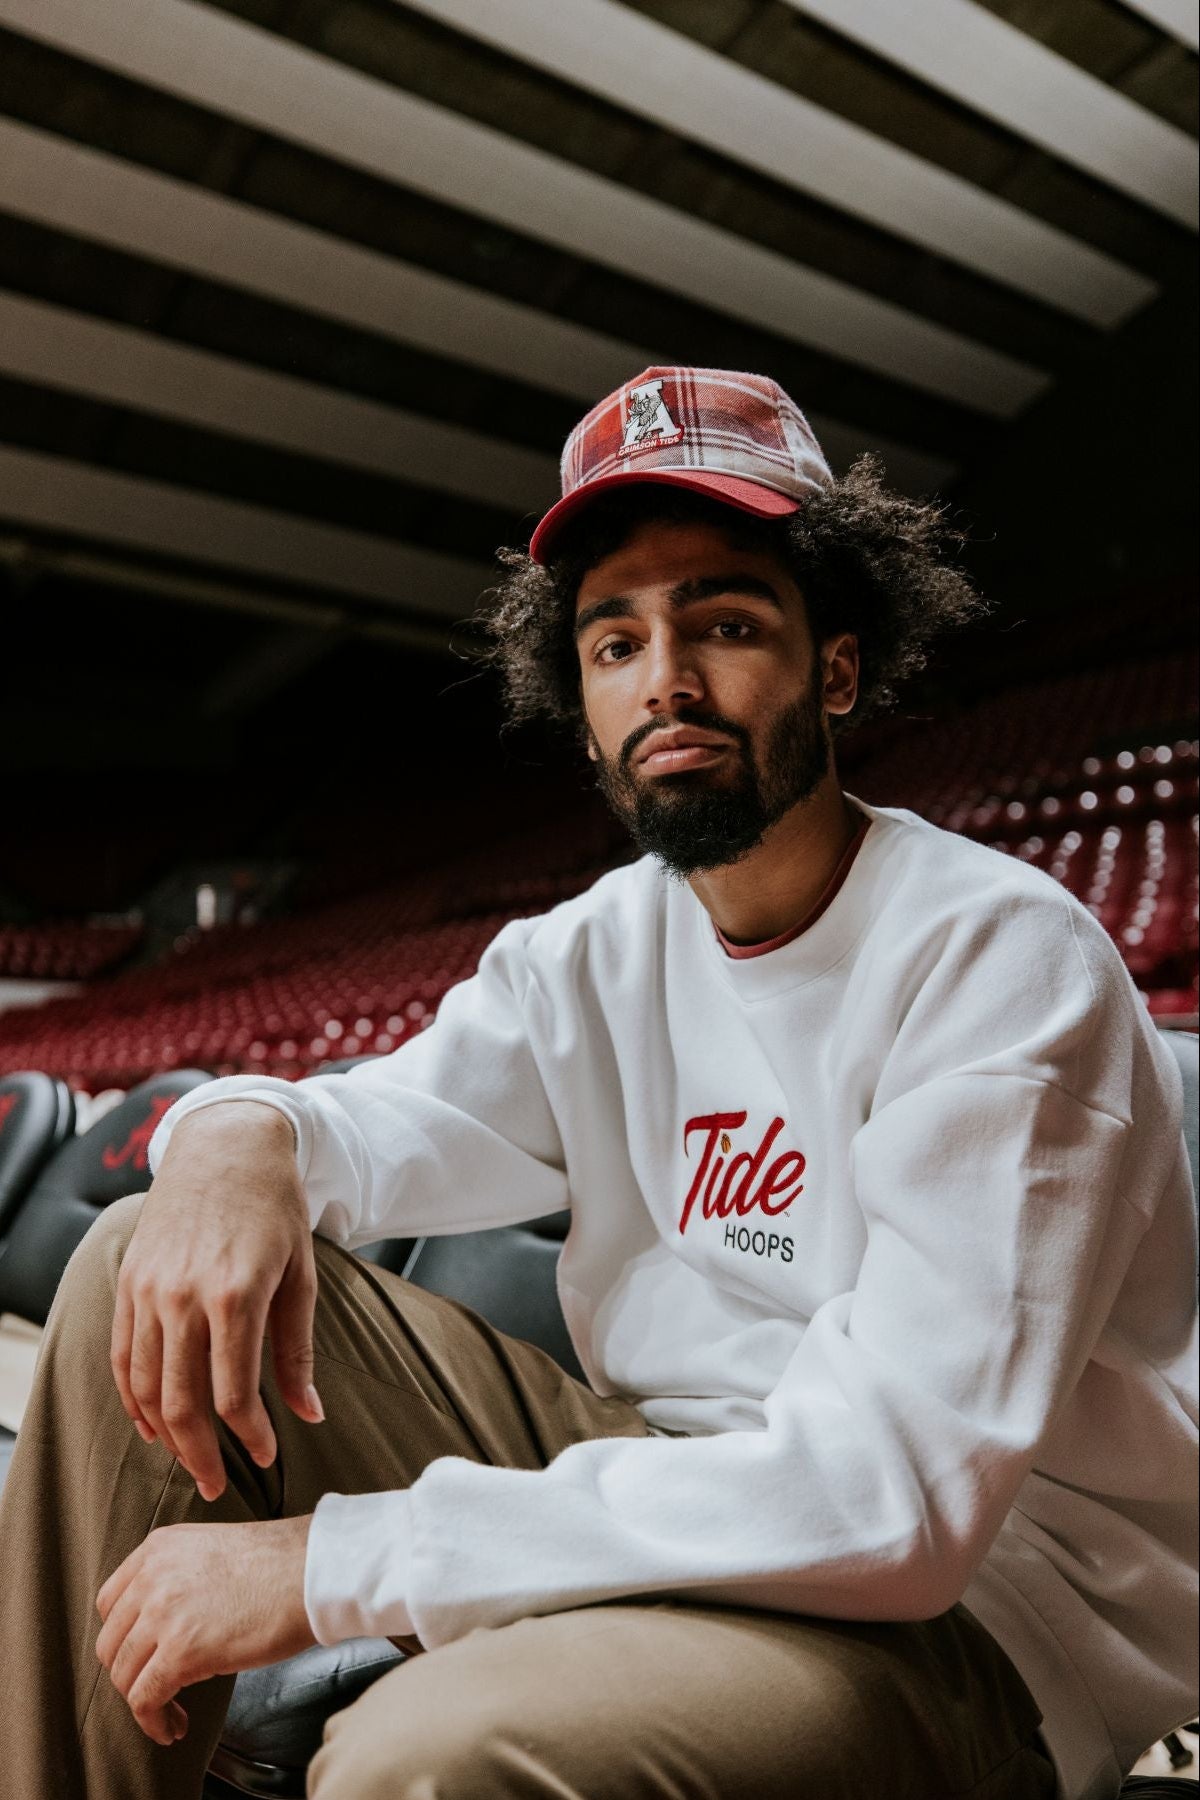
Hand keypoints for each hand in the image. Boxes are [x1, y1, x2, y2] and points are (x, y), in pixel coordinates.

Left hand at [96, 1516, 315, 1744]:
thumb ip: (180, 1575)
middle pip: (112, 1642)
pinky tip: (174, 1727)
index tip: (143, 1655)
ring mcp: (162, 1614)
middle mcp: (152, 1577)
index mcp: (159, 1547)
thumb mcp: (212, 1549)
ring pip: (123, 1675)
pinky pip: (145, 1700)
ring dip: (144, 1701)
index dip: (124, 1637)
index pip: (111, 1602)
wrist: (314, 1570)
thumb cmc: (281, 1563)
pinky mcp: (180, 1653)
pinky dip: (154, 1722)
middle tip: (159, 1686)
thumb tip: (167, 1620)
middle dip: (131, 1672)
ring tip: (171, 1713)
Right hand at [111, 1101, 324, 1500]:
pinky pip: (120, 1355)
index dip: (250, 1438)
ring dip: (163, 1433)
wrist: (226, 1145)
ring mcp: (148, 1289)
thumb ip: (297, 1349)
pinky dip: (131, 1397)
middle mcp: (183, 1296)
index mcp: (235, 1295)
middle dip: (199, 1455)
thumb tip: (310, 1414)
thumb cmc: (274, 1207)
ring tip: (187, 1459)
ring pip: (143, 1386)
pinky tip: (150, 1422)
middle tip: (217, 1485)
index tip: (266, 1456)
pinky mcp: (128, 1282)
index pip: (233, 1395)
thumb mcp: (301, 1273)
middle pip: (181, 1402)